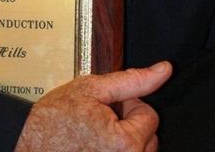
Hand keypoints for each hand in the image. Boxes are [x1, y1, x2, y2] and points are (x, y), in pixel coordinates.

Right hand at [15, 62, 171, 151]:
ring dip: (123, 142)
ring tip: (94, 139)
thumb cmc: (50, 126)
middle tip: (97, 124)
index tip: (104, 110)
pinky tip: (95, 149)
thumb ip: (131, 81)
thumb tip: (164, 70)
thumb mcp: (89, 90)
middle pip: (148, 137)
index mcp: (125, 143)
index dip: (127, 106)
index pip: (149, 116)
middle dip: (128, 126)